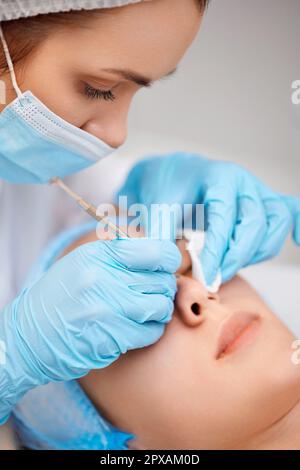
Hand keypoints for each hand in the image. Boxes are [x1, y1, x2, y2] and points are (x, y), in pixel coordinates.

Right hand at [0, 237, 180, 422]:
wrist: (29, 336)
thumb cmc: (61, 298)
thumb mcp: (83, 262)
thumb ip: (119, 254)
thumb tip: (161, 252)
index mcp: (99, 254)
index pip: (156, 251)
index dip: (169, 260)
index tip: (167, 267)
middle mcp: (103, 277)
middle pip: (162, 281)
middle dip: (163, 289)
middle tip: (151, 293)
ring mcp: (106, 308)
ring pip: (160, 307)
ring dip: (158, 312)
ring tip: (143, 312)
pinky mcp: (110, 336)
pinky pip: (150, 332)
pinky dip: (149, 332)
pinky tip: (134, 329)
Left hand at [117, 152, 297, 283]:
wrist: (175, 175)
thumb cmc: (167, 190)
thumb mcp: (157, 209)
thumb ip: (161, 235)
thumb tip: (167, 267)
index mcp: (220, 178)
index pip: (225, 218)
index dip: (217, 250)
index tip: (205, 276)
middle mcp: (245, 183)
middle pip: (256, 223)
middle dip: (236, 256)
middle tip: (214, 278)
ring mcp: (259, 191)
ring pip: (276, 224)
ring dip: (256, 252)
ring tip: (228, 265)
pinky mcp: (266, 202)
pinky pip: (292, 212)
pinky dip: (297, 228)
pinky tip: (298, 242)